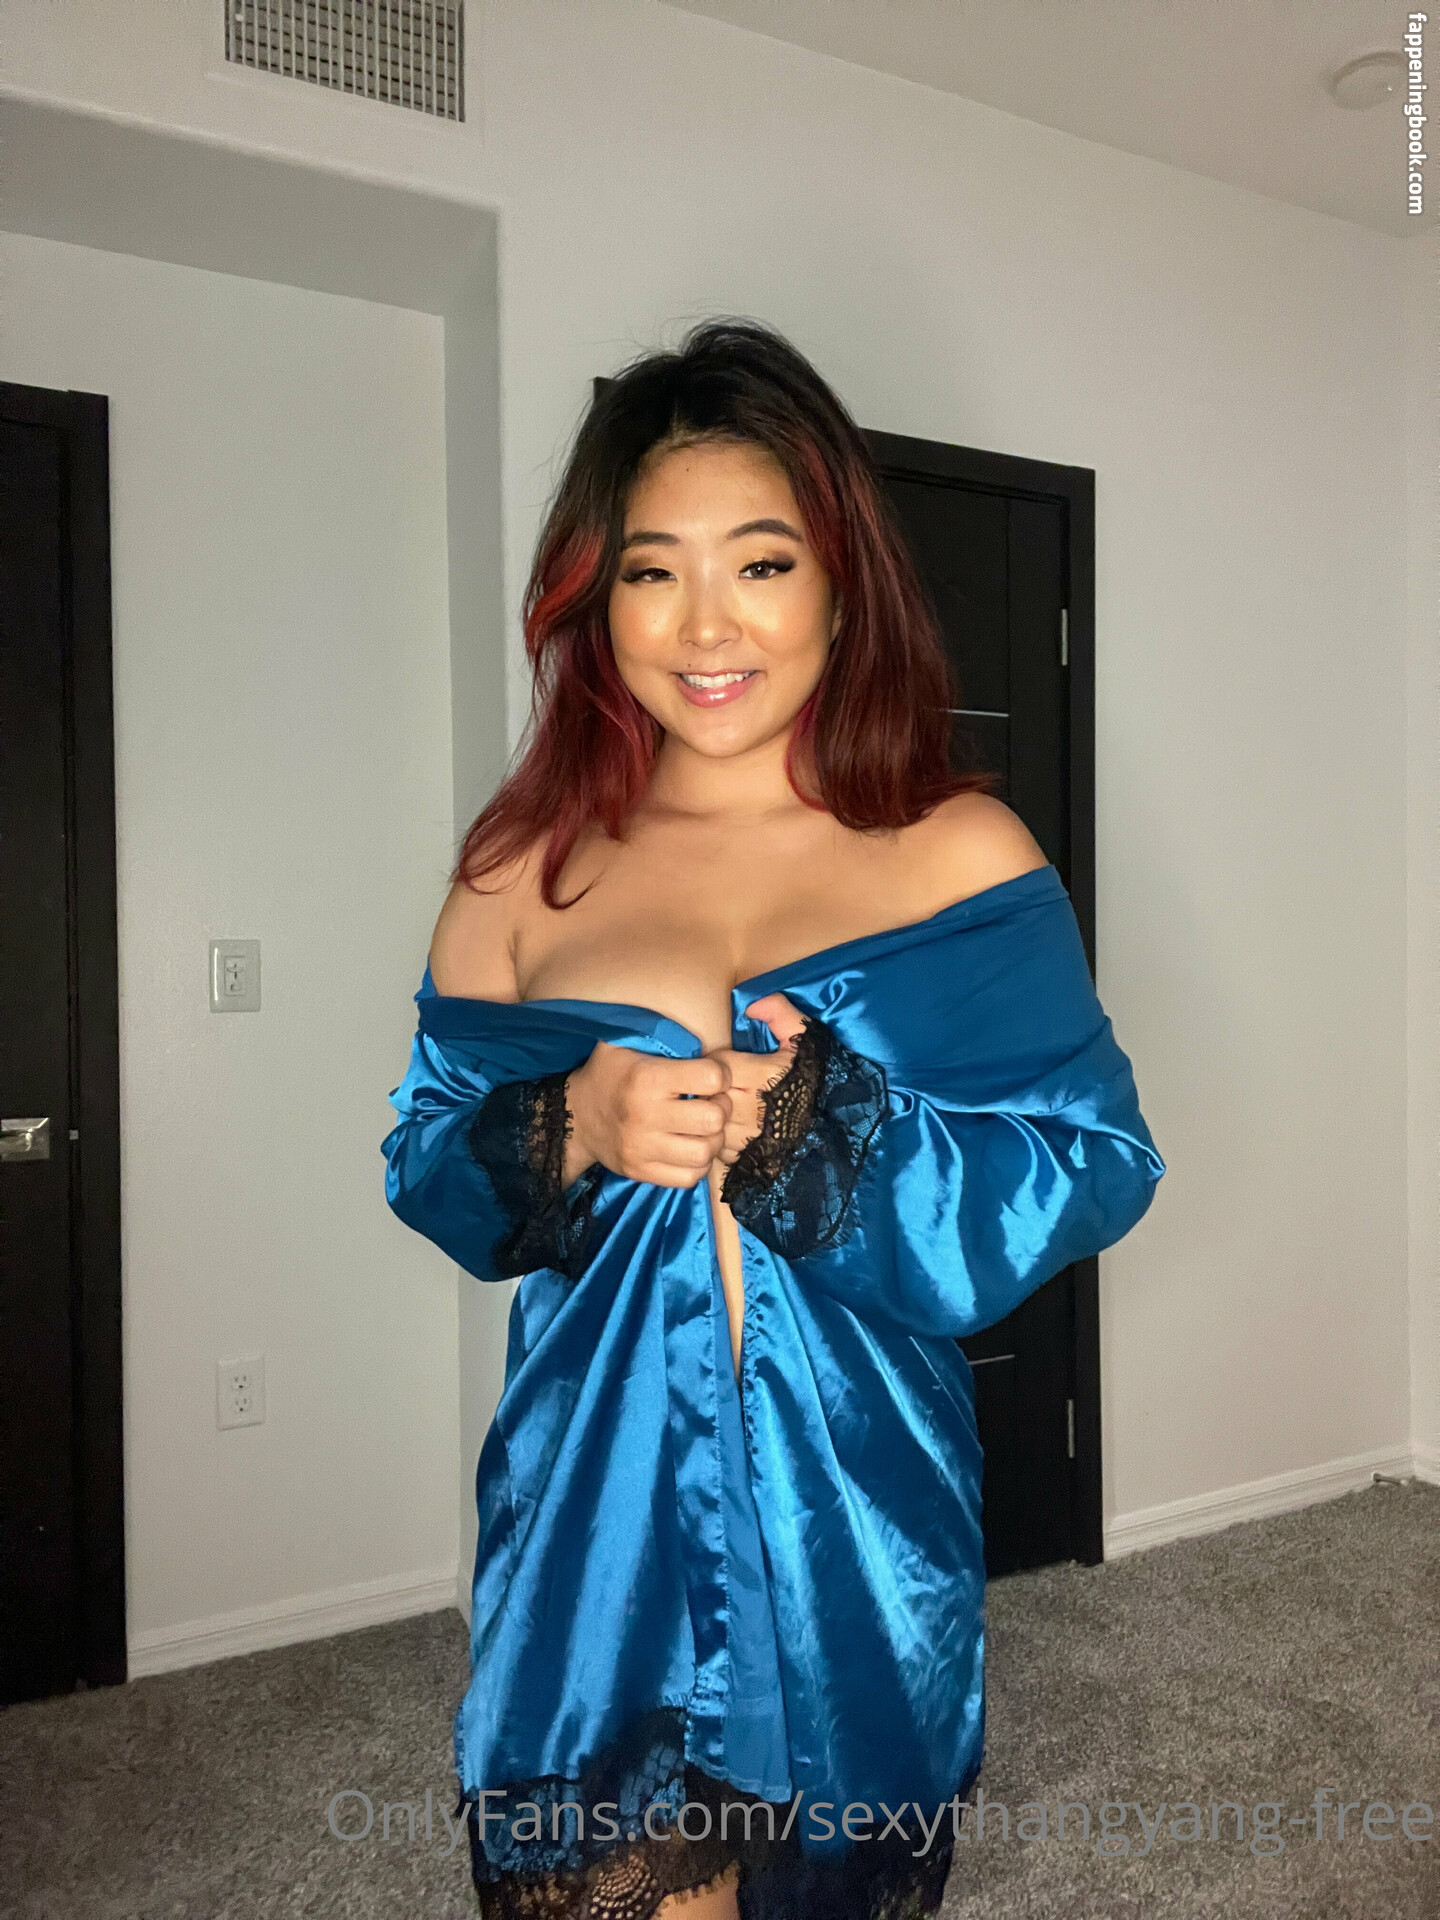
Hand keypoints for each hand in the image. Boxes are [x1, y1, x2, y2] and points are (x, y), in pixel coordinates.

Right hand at [563, 1041, 732, 1188]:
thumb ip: (659, 1032)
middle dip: (721, 1108)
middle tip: (713, 1103)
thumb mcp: (624, 1040)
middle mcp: (646, 1115)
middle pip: (713, 1119)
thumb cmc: (609, 1073)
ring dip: (712, 1139)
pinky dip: (697, 1164)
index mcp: (647, 1079)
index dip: (721, 1074)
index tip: (713, 1075)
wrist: (574, 1116)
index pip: (711, 1078)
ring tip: (704, 1128)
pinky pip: (688, 1178)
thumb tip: (696, 1028)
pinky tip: (691, 1147)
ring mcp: (642, 1149)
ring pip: (704, 1153)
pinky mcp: (641, 1172)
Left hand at [708, 993, 807, 1166]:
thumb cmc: (814, 1080)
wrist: (834, 1127)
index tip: (730, 1064)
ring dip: (711, 1110)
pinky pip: (713, 1143)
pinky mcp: (742, 1156)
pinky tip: (730, 1127)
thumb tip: (751, 1005)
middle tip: (723, 1083)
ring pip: (707, 1118)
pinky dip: (716, 1134)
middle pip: (708, 1092)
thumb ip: (780, 1013)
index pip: (716, 1064)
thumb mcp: (804, 1039)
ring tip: (726, 1104)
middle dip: (711, 1086)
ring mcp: (743, 1135)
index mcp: (761, 1075)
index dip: (720, 1062)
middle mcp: (749, 1106)